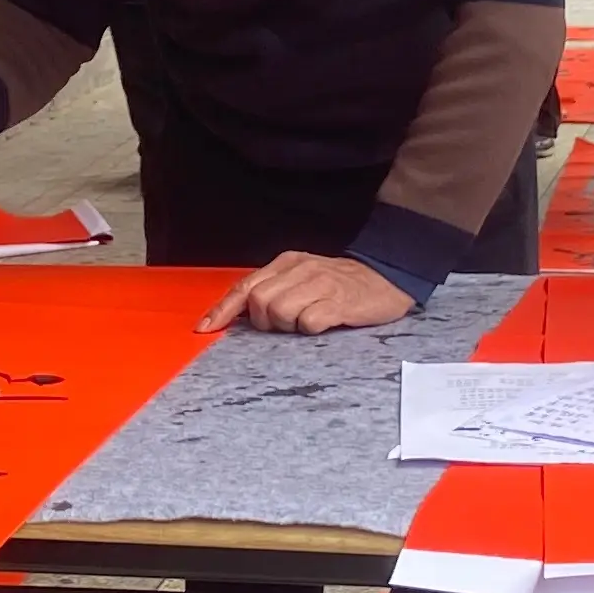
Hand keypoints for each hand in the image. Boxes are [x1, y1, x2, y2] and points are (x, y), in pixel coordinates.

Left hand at [200, 251, 417, 334]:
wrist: (388, 277)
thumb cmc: (340, 283)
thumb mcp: (303, 277)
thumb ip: (274, 289)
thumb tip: (239, 312)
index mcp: (287, 263)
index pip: (245, 286)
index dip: (222, 309)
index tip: (205, 329)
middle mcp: (300, 270)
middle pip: (258, 302)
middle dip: (264, 321)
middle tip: (287, 324)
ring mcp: (319, 285)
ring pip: (279, 313)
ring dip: (288, 326)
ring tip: (308, 321)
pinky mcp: (338, 303)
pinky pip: (308, 322)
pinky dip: (310, 329)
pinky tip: (324, 324)